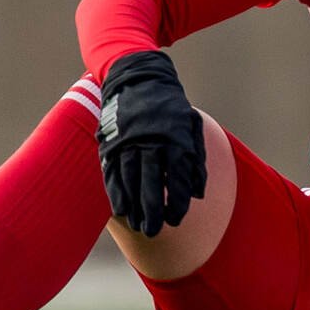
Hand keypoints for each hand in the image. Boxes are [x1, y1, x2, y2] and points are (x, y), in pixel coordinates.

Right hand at [96, 50, 206, 237]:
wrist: (138, 78)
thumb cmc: (170, 107)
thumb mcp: (190, 127)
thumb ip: (195, 161)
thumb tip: (197, 194)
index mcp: (175, 139)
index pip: (177, 179)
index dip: (176, 202)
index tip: (176, 220)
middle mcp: (152, 143)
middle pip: (151, 184)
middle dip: (153, 210)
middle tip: (154, 232)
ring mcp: (129, 142)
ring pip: (130, 181)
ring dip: (134, 206)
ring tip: (137, 225)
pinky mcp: (112, 142)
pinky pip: (113, 172)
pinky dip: (116, 192)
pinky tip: (120, 209)